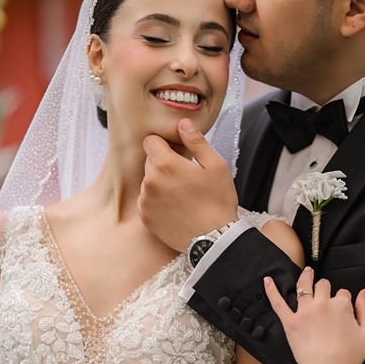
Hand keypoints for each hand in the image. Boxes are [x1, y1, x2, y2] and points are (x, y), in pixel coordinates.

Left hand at [139, 118, 238, 251]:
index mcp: (165, 164)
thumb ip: (196, 142)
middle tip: (185, 176)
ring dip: (160, 183)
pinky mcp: (146, 218)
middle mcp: (150, 181)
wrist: (214, 239)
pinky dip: (157, 201)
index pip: (150, 141)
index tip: (178, 153)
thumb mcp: (216, 166)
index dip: (164, 144)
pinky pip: (147, 201)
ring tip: (182, 195)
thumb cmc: (218, 201)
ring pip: (148, 182)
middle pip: (149, 161)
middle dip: (163, 164)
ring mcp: (146, 201)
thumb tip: (182, 123)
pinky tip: (175, 208)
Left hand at [264, 265, 364, 363]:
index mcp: (342, 305)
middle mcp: (323, 303)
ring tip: (306, 272)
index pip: (343, 293)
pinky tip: (267, 280)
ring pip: (304, 285)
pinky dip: (272, 290)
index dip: (343, 301)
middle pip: (324, 285)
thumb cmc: (350, 357)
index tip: (342, 310)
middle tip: (324, 294)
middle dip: (325, 288)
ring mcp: (305, 312)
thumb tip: (364, 292)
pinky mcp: (290, 322)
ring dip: (305, 277)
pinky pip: (278, 303)